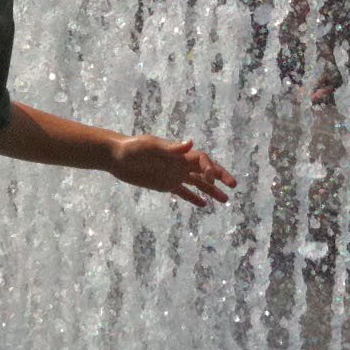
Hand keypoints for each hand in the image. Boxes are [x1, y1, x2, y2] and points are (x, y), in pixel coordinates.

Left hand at [110, 136, 235, 207]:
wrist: (116, 157)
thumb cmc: (132, 147)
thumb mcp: (149, 146)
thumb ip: (170, 148)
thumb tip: (191, 144)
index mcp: (178, 153)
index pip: (202, 159)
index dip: (210, 168)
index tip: (210, 180)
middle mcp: (179, 163)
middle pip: (205, 170)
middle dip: (220, 177)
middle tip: (233, 185)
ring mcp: (173, 174)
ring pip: (197, 183)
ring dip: (211, 191)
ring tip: (225, 201)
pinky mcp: (165, 184)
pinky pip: (183, 192)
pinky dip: (193, 198)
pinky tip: (204, 205)